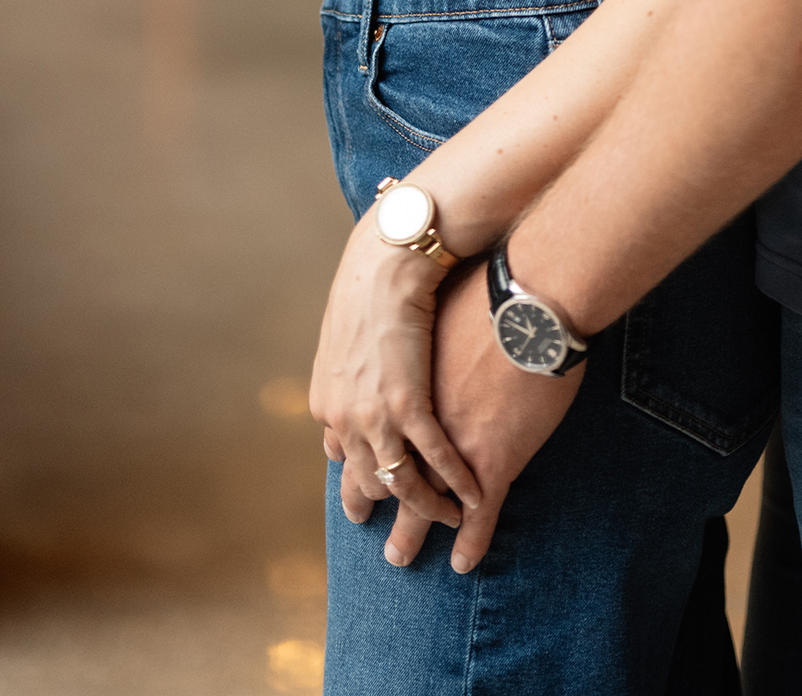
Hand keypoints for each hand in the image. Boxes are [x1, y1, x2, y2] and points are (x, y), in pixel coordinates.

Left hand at [308, 211, 479, 540]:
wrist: (390, 257)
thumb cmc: (375, 279)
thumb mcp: (349, 326)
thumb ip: (353, 361)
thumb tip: (358, 367)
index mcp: (328, 398)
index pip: (346, 453)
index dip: (366, 475)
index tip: (378, 490)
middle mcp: (344, 416)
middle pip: (370, 480)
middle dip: (388, 511)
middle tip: (400, 546)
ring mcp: (376, 414)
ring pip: (403, 481)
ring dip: (429, 509)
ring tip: (449, 523)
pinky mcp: (411, 405)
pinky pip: (436, 461)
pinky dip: (456, 485)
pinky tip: (474, 499)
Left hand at [382, 259, 583, 571]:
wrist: (519, 293)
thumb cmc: (474, 287)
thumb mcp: (418, 302)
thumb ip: (404, 325)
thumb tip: (405, 317)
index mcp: (377, 381)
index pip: (353, 428)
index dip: (353, 449)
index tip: (352, 461)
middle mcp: (394, 415)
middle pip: (371, 469)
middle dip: (366, 498)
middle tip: (361, 520)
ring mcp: (435, 440)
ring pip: (412, 497)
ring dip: (410, 529)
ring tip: (401, 555)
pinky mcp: (480, 455)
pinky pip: (470, 507)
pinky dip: (468, 536)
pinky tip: (463, 557)